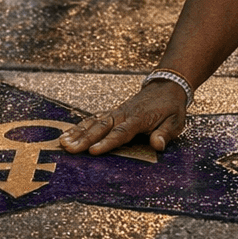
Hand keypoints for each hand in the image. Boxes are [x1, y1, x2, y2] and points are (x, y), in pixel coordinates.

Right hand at [60, 79, 186, 154]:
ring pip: (94, 121)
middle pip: (102, 127)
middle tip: (69, 148)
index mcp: (139, 119)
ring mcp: (117, 112)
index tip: (93, 152)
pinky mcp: (113, 112)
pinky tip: (67, 134)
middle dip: (84, 138)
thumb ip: (165, 134)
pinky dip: (80, 126)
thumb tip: (157, 145)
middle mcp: (124, 114)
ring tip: (62, 142)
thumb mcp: (175, 122)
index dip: (107, 143)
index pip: (121, 133)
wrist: (167, 86)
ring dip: (78, 132)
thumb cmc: (171, 108)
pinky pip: (94, 118)